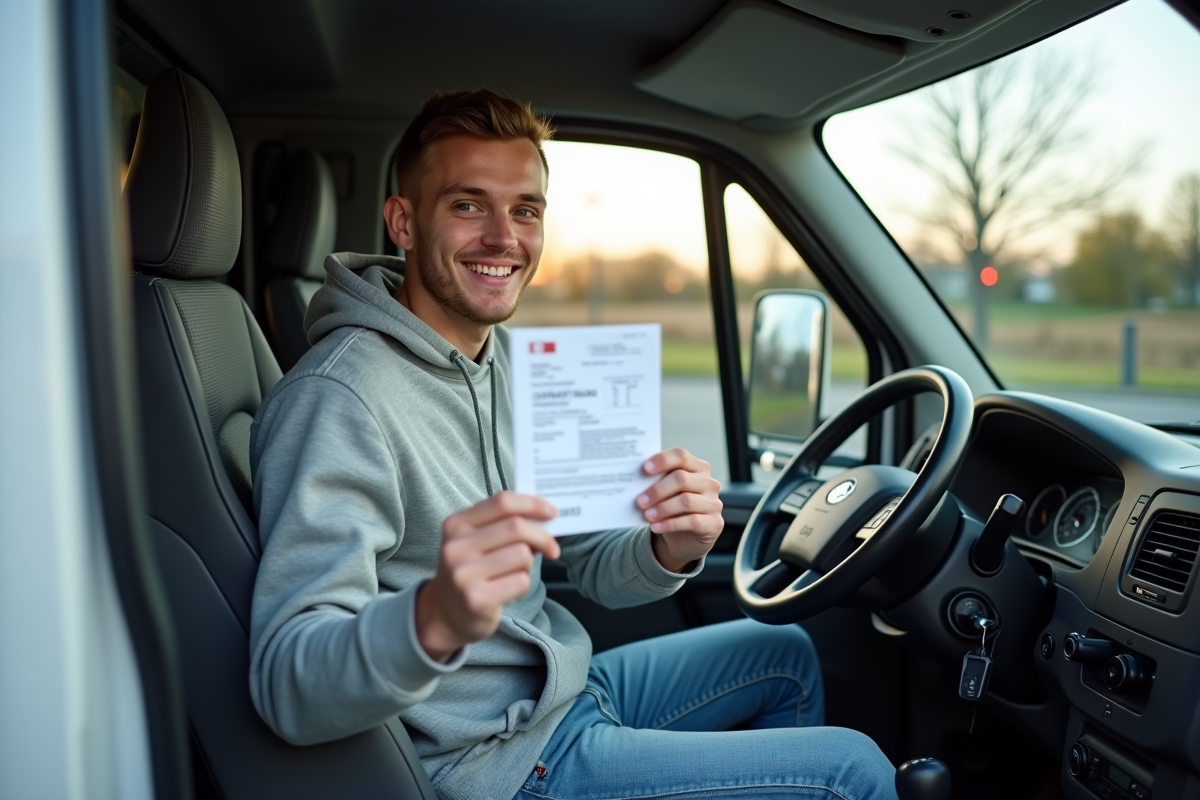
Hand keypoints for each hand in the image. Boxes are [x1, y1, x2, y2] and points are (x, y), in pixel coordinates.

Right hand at [416, 492, 559, 661]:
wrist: (445, 615)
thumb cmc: (470, 571)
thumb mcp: (476, 542)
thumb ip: (504, 525)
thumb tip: (545, 518)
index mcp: (456, 525)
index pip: (502, 502)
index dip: (532, 504)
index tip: (551, 512)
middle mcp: (456, 547)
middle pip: (516, 527)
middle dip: (542, 536)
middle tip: (552, 548)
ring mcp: (464, 574)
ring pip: (521, 555)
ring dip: (529, 564)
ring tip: (516, 572)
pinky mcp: (476, 599)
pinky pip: (520, 581)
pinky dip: (523, 583)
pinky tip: (508, 589)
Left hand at [636, 448, 722, 572]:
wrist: (685, 538)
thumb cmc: (673, 508)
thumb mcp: (665, 493)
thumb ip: (656, 482)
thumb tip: (633, 480)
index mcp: (697, 467)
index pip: (681, 456)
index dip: (662, 460)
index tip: (644, 469)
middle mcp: (709, 482)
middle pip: (681, 479)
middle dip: (657, 490)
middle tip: (640, 501)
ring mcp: (714, 503)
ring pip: (686, 501)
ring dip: (662, 508)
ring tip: (646, 515)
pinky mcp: (715, 523)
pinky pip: (691, 521)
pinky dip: (670, 524)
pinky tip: (655, 527)